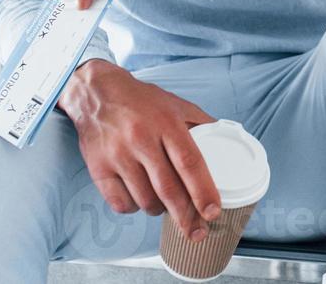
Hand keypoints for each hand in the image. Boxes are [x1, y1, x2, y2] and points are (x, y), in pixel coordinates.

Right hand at [59, 60, 221, 238]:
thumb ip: (201, 122)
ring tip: (166, 205)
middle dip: (186, 216)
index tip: (213, 212)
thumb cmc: (142, 101)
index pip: (189, 163)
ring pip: (145, 200)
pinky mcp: (98, 168)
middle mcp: (142, 139)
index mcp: (166, 123)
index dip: (203, 191)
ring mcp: (118, 155)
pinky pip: (120, 203)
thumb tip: (227, 138)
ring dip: (160, 210)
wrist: (97, 93)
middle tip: (197, 232)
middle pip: (168, 189)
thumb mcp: (176, 104)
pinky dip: (134, 208)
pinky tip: (140, 199)